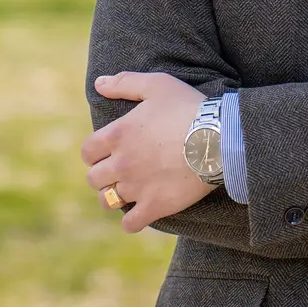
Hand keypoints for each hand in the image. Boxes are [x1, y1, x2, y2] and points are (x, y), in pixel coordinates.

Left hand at [82, 72, 211, 232]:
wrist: (219, 137)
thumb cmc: (189, 107)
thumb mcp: (158, 84)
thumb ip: (125, 82)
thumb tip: (99, 83)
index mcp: (117, 134)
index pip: (87, 152)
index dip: (94, 153)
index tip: (106, 154)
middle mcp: (121, 163)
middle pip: (94, 179)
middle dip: (103, 176)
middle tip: (119, 172)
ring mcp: (137, 187)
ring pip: (108, 201)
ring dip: (114, 198)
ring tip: (127, 193)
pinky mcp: (155, 205)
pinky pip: (130, 224)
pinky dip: (131, 222)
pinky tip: (140, 214)